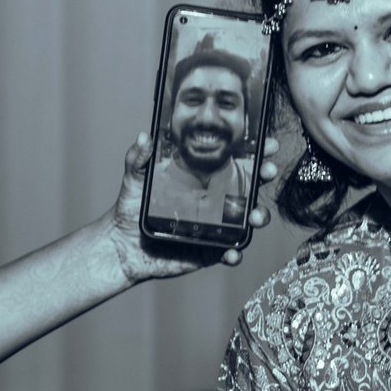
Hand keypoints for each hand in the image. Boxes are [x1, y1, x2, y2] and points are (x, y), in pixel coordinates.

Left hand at [104, 132, 280, 280]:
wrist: (123, 246)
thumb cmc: (130, 210)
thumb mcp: (134, 179)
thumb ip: (138, 159)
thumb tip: (144, 136)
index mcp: (202, 180)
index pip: (232, 162)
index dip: (253, 152)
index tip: (266, 143)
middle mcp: (214, 201)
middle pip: (249, 186)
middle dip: (264, 176)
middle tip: (267, 170)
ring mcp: (215, 226)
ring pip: (247, 220)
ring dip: (259, 216)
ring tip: (255, 217)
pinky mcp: (210, 250)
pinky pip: (231, 252)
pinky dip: (236, 253)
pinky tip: (232, 252)